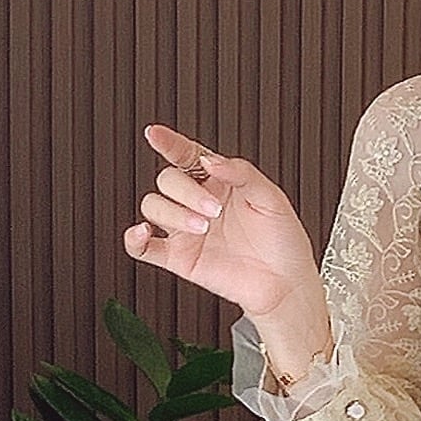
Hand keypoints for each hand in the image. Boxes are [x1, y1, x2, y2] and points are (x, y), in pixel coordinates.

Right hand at [123, 123, 330, 362]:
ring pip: (154, 208)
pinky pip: (142, 248)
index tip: (156, 134)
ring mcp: (186, 230)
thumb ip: (241, 173)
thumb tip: (210, 160)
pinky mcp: (179, 258)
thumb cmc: (283, 242)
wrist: (286, 285)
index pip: (186, 155)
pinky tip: (143, 233)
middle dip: (186, 192)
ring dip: (173, 214)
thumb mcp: (271, 197)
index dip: (169, 142)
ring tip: (202, 228)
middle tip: (214, 211)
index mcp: (218, 182)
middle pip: (167, 180)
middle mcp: (197, 202)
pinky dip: (134, 239)